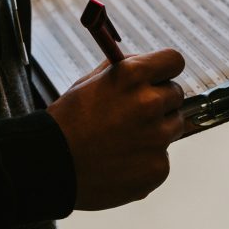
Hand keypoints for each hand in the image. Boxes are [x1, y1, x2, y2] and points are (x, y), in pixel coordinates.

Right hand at [47, 49, 185, 210]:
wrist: (52, 165)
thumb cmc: (66, 123)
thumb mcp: (89, 82)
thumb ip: (123, 69)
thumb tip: (146, 64)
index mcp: (132, 76)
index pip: (174, 61)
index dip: (165, 70)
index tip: (159, 78)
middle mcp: (149, 103)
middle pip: (176, 95)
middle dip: (159, 102)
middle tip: (133, 115)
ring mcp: (157, 137)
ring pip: (173, 126)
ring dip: (156, 130)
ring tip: (124, 140)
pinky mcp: (158, 167)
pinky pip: (162, 158)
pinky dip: (146, 160)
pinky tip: (121, 162)